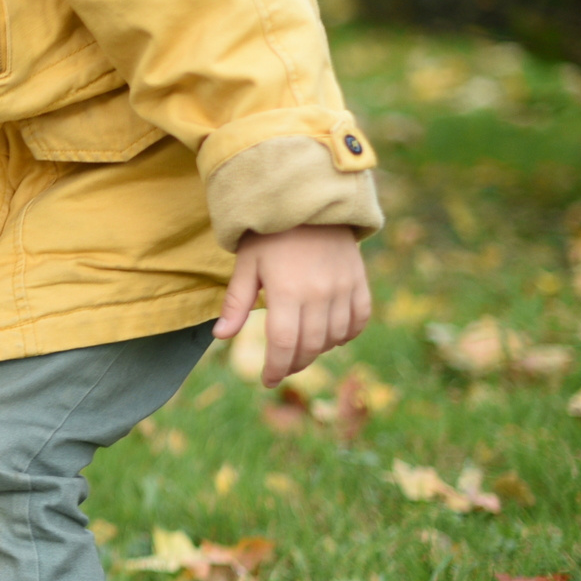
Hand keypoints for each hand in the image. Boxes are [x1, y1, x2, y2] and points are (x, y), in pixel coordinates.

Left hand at [215, 224, 371, 386]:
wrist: (309, 200)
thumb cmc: (270, 234)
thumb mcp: (246, 265)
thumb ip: (237, 302)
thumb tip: (221, 336)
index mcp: (287, 291)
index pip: (283, 344)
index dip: (276, 368)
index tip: (267, 380)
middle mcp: (319, 293)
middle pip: (310, 345)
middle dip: (293, 363)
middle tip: (281, 368)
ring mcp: (343, 287)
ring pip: (335, 337)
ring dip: (318, 351)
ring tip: (301, 352)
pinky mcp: (359, 280)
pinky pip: (359, 319)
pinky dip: (347, 333)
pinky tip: (332, 336)